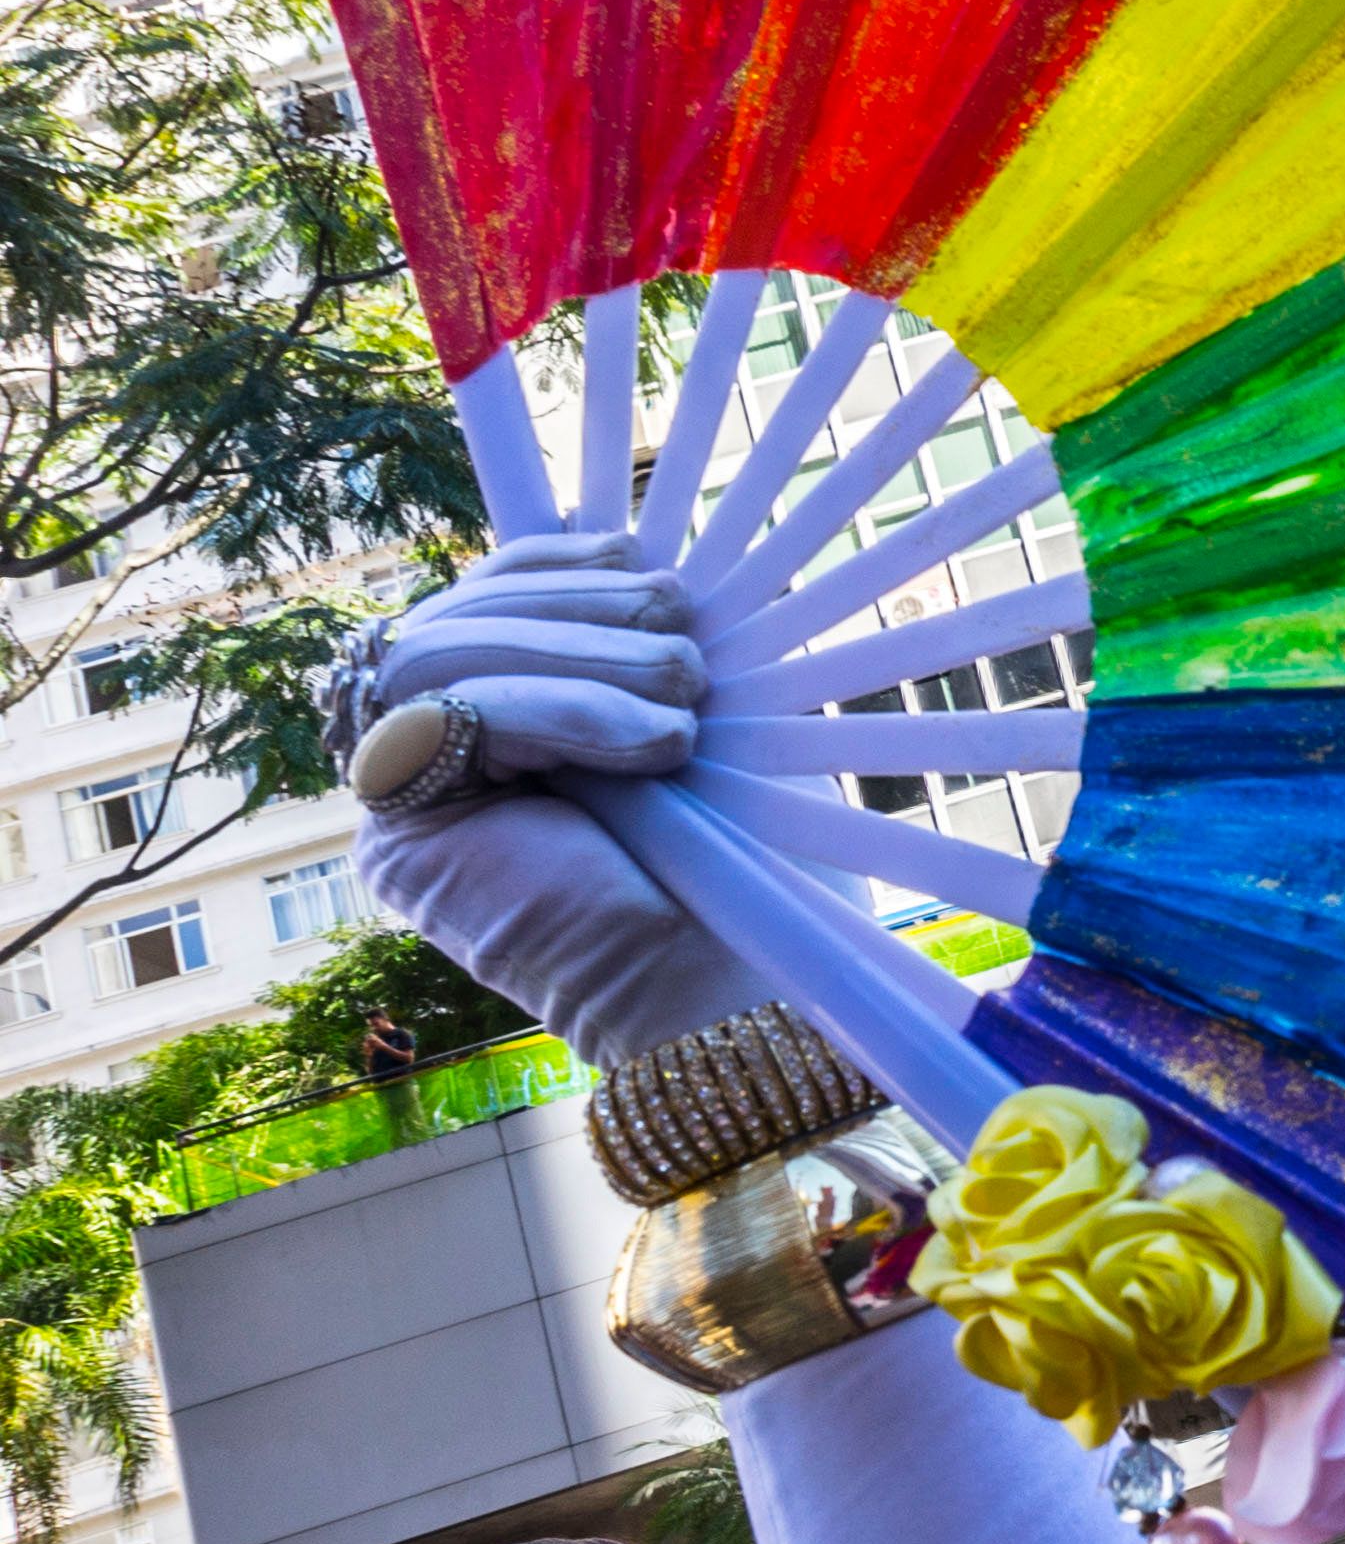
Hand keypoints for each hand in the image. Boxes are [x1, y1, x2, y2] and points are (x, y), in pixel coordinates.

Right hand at [346, 537, 778, 1062]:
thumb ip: (650, 645)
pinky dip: (561, 709)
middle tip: (684, 639)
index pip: (485, 598)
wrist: (736, 992)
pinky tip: (654, 743)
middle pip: (456, 616)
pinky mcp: (397, 837)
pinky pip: (446, 718)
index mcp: (508, 718)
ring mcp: (407, 797)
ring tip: (684, 699)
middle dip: (577, 605)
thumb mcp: (710, 725)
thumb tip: (649, 554)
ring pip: (441, 657)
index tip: (638, 551)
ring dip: (579, 655)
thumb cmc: (749, 871)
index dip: (551, 561)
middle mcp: (441, 754)